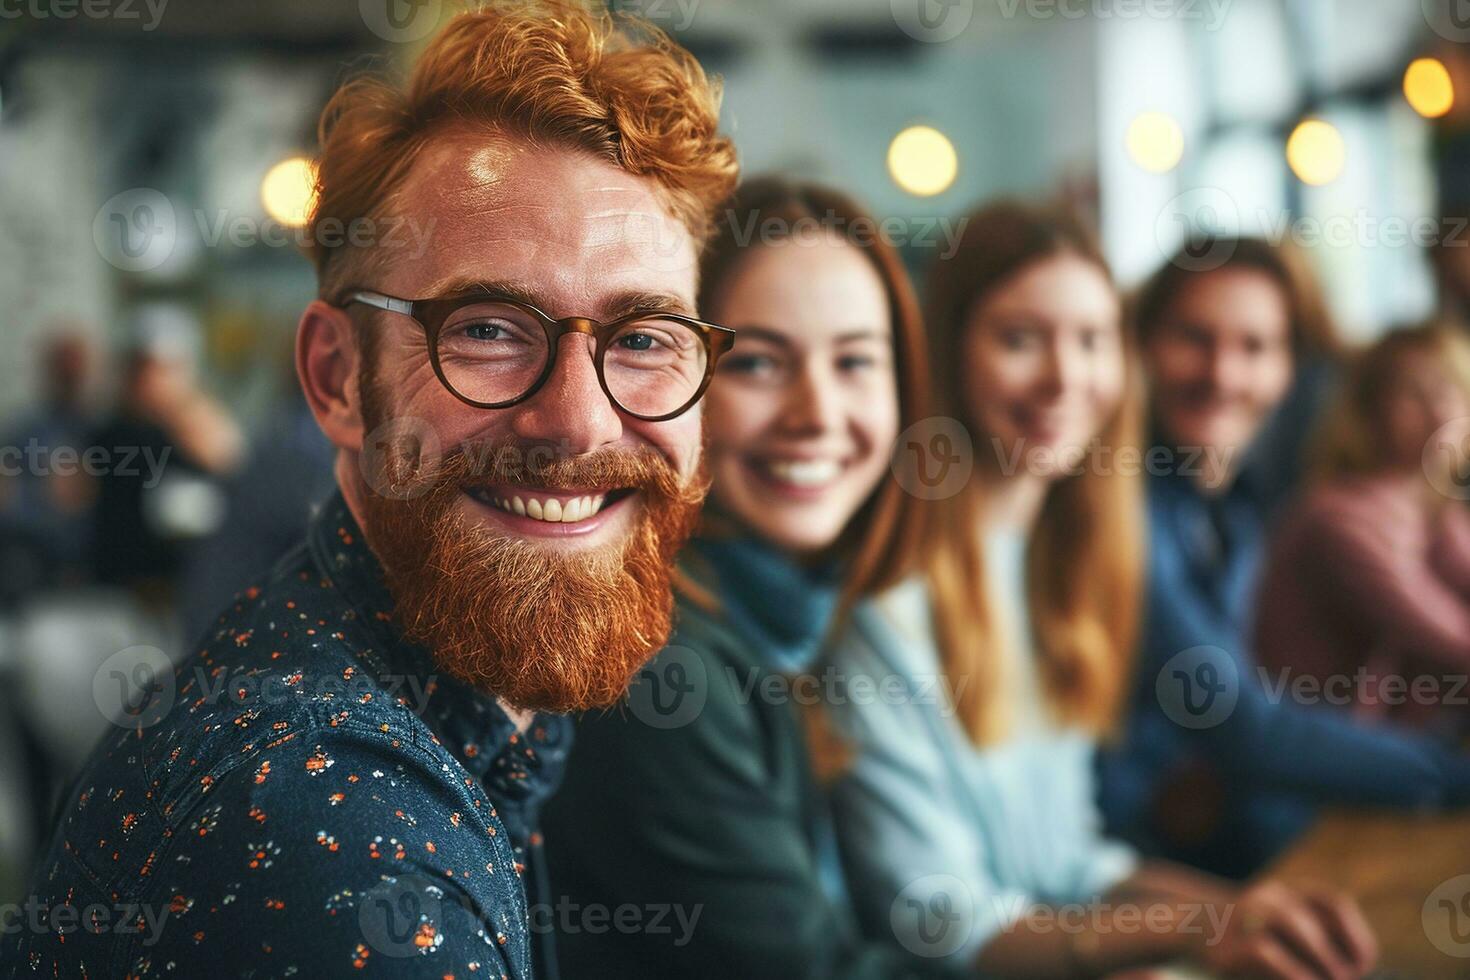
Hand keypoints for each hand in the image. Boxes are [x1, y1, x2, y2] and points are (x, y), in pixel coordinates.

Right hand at [1192, 882, 1377, 979]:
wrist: (1184, 928)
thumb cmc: (1244, 940)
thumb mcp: (1278, 930)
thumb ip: (1311, 941)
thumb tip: (1354, 969)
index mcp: (1285, 893)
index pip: (1334, 903)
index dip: (1356, 935)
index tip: (1365, 964)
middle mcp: (1265, 897)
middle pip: (1315, 917)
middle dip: (1338, 956)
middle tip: (1348, 979)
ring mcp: (1244, 916)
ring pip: (1294, 924)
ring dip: (1323, 959)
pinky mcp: (1227, 945)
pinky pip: (1267, 952)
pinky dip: (1294, 972)